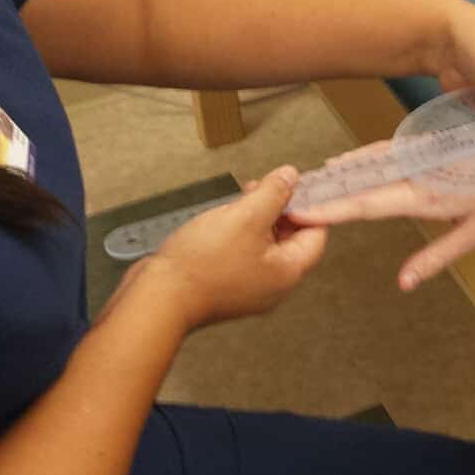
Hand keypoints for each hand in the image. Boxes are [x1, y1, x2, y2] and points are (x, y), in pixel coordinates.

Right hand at [125, 165, 328, 330]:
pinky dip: (237, 234)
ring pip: (264, 244)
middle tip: (260, 189)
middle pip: (290, 239)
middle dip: (278, 209)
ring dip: (255, 219)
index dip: (307, 205)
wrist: (158, 297)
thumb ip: (273, 194)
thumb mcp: (245, 216)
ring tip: (236, 202)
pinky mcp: (226, 286)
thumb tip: (291, 177)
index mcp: (287, 272)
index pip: (316, 234)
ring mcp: (248, 288)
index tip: (292, 185)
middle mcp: (273, 285)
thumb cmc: (201, 264)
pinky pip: (242, 254)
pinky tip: (220, 220)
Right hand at [289, 140, 474, 290]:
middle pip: (362, 181)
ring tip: (310, 181)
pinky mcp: (433, 138)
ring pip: (373, 161)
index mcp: (428, 196)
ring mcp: (425, 152)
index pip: (368, 204)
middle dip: (325, 191)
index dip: (333, 209)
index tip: (301, 212)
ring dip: (340, 171)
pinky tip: (346, 161)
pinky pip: (390, 148)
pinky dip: (364, 156)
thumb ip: (437, 256)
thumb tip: (403, 282)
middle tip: (290, 197)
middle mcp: (419, 172)